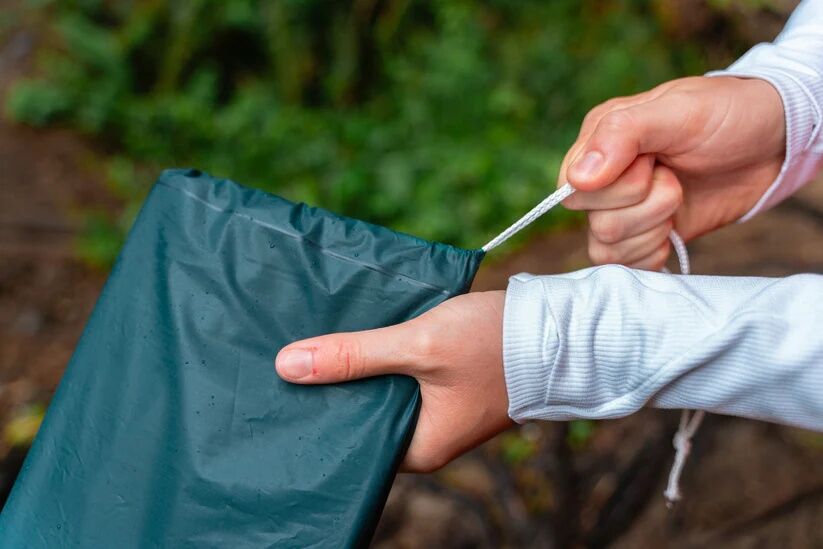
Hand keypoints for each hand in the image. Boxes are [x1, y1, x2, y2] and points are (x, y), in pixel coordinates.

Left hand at [274, 291, 512, 471]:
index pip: (353, 439)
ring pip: (384, 394)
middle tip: (293, 360)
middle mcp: (429, 439)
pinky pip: (405, 380)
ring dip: (361, 370)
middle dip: (336, 388)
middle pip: (366, 416)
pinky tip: (362, 336)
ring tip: (320, 344)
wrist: (564, 329)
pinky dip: (386, 360)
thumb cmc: (496, 343)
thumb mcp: (419, 345)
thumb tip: (288, 366)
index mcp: (421, 448)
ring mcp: (442, 414)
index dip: (320, 412)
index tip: (288, 386)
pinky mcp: (450, 389)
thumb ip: (356, 355)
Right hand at [560, 76, 784, 269]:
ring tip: (679, 199)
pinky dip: (653, 253)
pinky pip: (623, 266)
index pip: (574, 189)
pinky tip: (675, 229)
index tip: (654, 163)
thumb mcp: (679, 109)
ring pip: (608, 248)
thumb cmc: (728, 114)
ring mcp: (622, 210)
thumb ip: (624, 134)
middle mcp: (603, 178)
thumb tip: (578, 177)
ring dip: (653, 228)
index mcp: (599, 140)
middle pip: (594, 222)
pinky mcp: (643, 236)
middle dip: (645, 206)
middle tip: (675, 179)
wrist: (774, 142)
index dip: (616, 188)